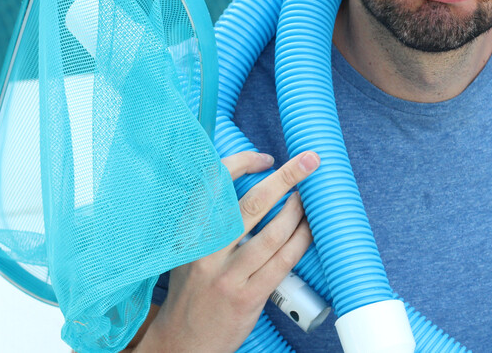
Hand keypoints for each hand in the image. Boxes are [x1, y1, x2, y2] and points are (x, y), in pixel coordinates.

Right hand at [135, 150, 319, 352]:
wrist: (181, 343)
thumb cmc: (192, 291)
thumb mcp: (189, 251)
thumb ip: (211, 224)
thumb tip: (252, 190)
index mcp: (189, 233)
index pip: (214, 185)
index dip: (243, 163)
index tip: (266, 158)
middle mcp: (205, 250)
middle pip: (252, 203)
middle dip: (285, 177)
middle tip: (308, 160)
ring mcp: (227, 274)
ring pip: (273, 232)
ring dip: (298, 210)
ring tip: (310, 199)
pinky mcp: (246, 296)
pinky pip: (282, 261)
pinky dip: (301, 240)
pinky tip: (310, 229)